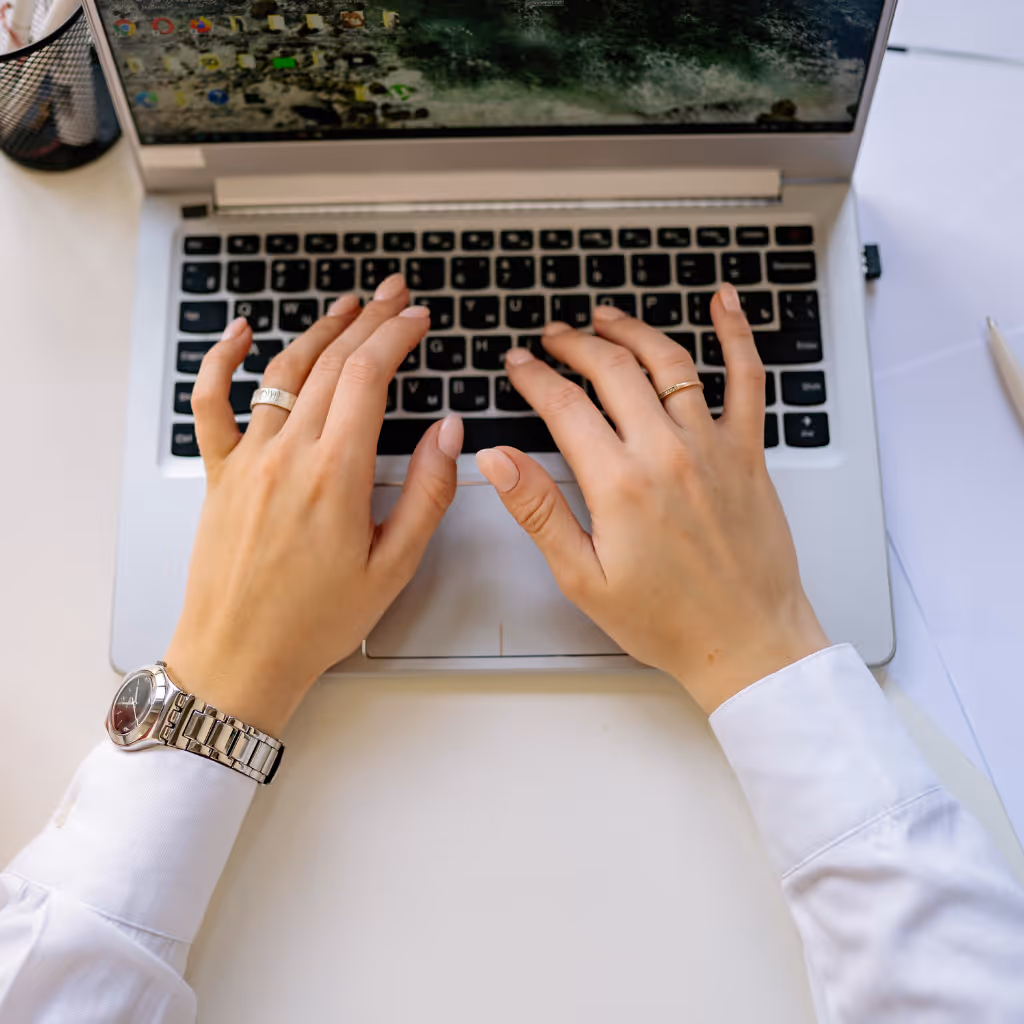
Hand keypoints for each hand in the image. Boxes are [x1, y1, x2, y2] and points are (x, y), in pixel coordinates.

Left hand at [164, 275, 463, 735]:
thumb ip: (426, 494)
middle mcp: (287, 456)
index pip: (369, 377)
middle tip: (394, 295)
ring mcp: (248, 460)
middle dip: (369, 320)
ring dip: (319, 330)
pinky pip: (211, 404)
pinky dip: (222, 359)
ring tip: (347, 306)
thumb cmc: (315, 622)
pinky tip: (241, 332)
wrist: (240, 657)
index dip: (397, 337)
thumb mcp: (393, 566)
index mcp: (334, 476)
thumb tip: (448, 434)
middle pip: (331, 363)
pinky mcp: (220, 474)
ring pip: (283, 371)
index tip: (418, 319)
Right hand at [475, 283, 828, 713]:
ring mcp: (713, 447)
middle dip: (573, 344)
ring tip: (605, 318)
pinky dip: (736, 335)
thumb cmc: (667, 620)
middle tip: (552, 337)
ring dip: (631, 330)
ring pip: (669, 362)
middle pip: (612, 370)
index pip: (564, 405)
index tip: (518, 365)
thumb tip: (497, 460)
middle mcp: (667, 453)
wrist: (745, 642)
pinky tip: (725, 302)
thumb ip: (538, 511)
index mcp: (620, 484)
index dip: (533, 377)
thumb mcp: (583, 577)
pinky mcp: (748, 452)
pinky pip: (747, 379)